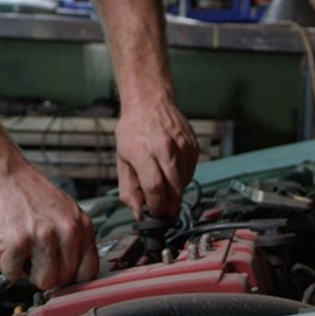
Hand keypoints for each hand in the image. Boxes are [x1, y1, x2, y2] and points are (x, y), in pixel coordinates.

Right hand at [0, 162, 98, 290]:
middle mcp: (66, 230)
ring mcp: (43, 236)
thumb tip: (73, 273)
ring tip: (23, 254)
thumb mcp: (65, 211)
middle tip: (35, 259)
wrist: (4, 173)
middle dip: (47, 274)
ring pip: (43, 281)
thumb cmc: (30, 192)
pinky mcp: (18, 241)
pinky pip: (14, 274)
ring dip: (29, 273)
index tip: (61, 277)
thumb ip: (72, 239)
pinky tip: (7, 249)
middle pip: (65, 280)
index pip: (89, 271)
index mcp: (81, 225)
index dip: (73, 279)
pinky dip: (7, 267)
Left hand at [115, 98, 198, 219]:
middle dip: (170, 206)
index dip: (156, 206)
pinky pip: (190, 172)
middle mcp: (164, 147)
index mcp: (143, 151)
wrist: (149, 102)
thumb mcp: (122, 159)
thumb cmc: (133, 129)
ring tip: (165, 188)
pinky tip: (171, 173)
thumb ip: (128, 188)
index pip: (154, 187)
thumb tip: (137, 212)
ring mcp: (181, 146)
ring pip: (184, 182)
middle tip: (164, 212)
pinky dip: (182, 179)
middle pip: (174, 188)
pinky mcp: (192, 146)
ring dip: (176, 193)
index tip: (154, 213)